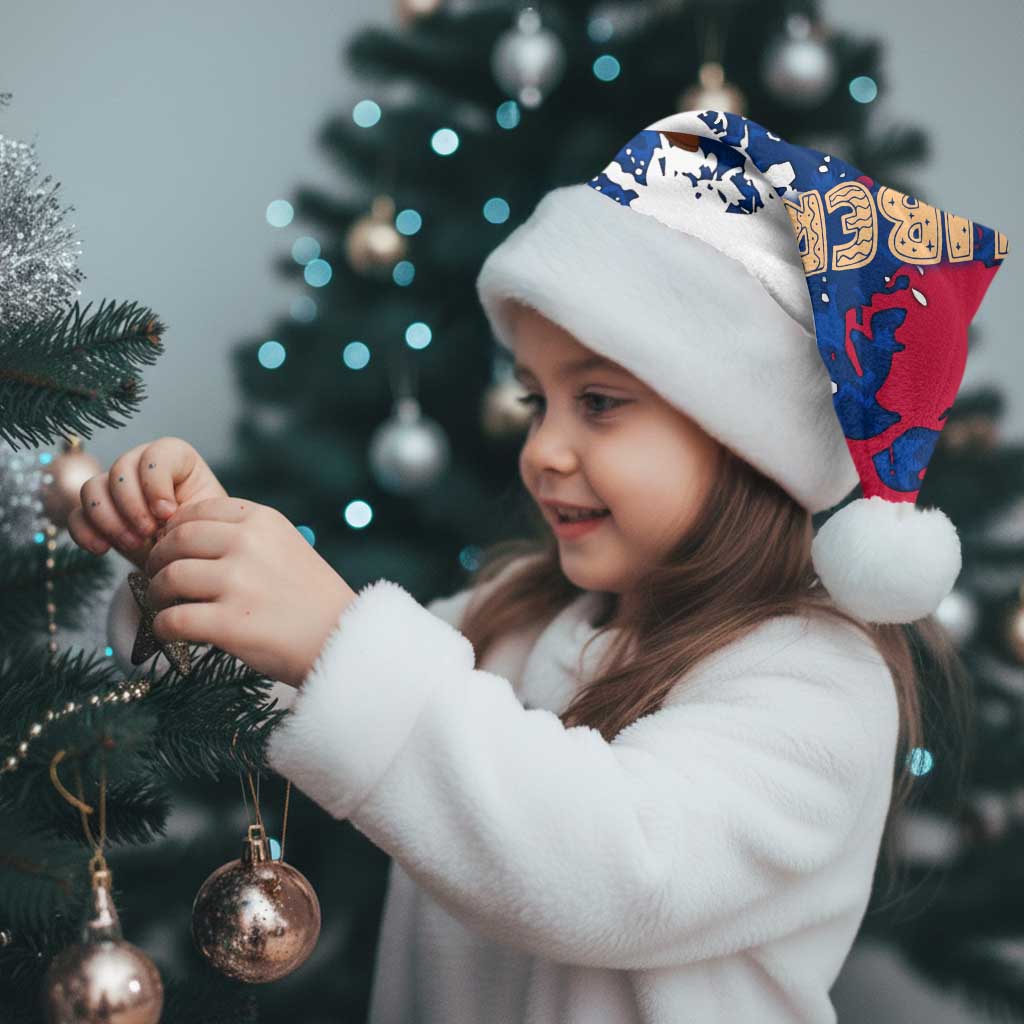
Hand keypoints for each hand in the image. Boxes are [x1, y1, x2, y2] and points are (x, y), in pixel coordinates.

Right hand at [67, 437, 227, 570]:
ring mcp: (115, 488)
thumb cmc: (203, 534)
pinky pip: (76, 515)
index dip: (156, 483)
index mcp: (176, 459)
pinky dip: (85, 532)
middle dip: (132, 505)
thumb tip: (162, 515)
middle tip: (148, 533)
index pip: (156, 454)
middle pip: (120, 469)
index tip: (168, 513)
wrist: (188, 560)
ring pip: (92, 488)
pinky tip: (102, 549)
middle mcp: (141, 466)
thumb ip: (189, 510)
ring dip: (109, 519)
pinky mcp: (97, 514)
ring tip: (133, 544)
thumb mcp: (206, 520)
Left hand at [142, 496, 357, 687]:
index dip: (175, 530)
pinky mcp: (229, 623)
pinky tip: (170, 632)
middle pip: (176, 541)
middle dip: (158, 560)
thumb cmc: (313, 598)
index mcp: (263, 520)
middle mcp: (248, 544)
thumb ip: (246, 536)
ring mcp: (238, 583)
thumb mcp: (287, 546)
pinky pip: (172, 620)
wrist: (342, 639)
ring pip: (169, 578)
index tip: (172, 547)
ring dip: (157, 594)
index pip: (198, 511)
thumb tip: (185, 538)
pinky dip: (162, 628)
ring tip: (164, 605)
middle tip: (157, 577)